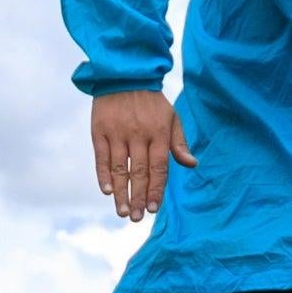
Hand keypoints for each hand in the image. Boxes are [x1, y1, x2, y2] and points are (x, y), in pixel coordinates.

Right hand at [89, 83, 182, 222]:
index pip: (159, 167)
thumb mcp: (172, 117)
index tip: (153, 208)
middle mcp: (138, 135)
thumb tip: (192, 164)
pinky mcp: (99, 130)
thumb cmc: (152, 101)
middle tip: (136, 218)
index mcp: (159, 133)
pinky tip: (106, 190)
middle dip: (138, 197)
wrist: (125, 74)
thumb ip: (179, 143)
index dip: (156, 189)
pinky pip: (101, 157)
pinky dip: (102, 174)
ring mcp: (117, 133)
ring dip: (121, 192)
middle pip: (139, 172)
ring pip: (119, 168)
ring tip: (123, 212)